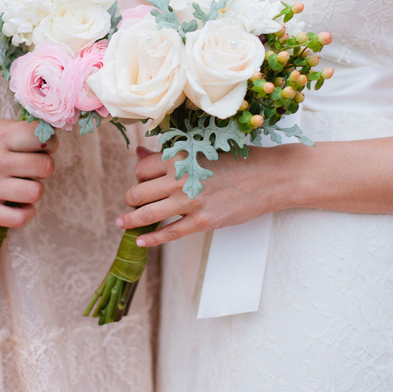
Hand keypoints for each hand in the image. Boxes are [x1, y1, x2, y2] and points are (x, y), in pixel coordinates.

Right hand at [0, 117, 55, 227]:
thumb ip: (10, 127)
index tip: (44, 147)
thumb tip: (42, 132)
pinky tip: (20, 205)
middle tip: (33, 168)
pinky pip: (20, 217)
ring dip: (35, 189)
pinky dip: (27, 212)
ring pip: (36, 192)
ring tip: (24, 186)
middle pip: (45, 166)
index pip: (41, 138)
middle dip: (44, 166)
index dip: (49, 143)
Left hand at [118, 147, 279, 245]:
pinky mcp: (203, 221)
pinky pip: (169, 233)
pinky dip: (151, 239)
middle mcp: (181, 178)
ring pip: (147, 214)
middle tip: (134, 203)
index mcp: (180, 156)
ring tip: (122, 222)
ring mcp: (191, 201)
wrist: (269, 177)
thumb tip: (139, 154)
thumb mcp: (202, 150)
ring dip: (130, 220)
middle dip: (131, 199)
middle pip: (137, 192)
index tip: (143, 182)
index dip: (138, 177)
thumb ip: (169, 154)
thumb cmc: (239, 160)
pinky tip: (140, 241)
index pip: (140, 169)